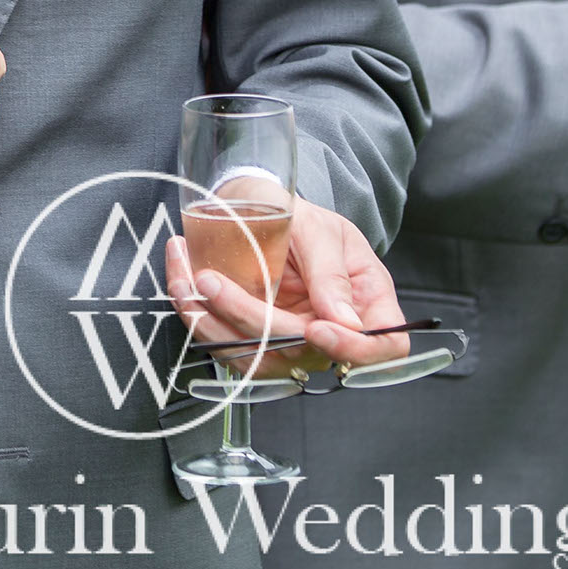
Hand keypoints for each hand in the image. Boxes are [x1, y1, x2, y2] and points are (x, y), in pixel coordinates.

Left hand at [165, 198, 410, 377]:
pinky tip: (183, 286)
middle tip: (214, 282)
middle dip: (253, 320)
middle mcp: (331, 330)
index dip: (354, 349)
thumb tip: (344, 321)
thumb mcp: (321, 228)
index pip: (384, 346)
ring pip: (259, 359)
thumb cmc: (300, 216)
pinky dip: (200, 321)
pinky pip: (229, 349)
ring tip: (187, 279)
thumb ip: (331, 273)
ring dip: (214, 323)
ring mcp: (292, 344)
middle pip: (306, 353)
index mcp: (367, 302)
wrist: (260, 209)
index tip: (315, 328)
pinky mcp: (256, 346)